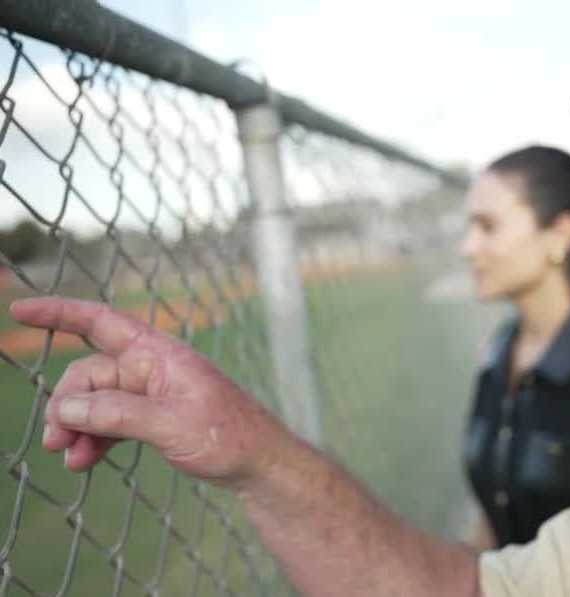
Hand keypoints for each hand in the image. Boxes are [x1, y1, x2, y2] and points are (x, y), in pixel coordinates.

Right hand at [10, 297, 286, 488]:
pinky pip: (112, 420)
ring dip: (79, 427)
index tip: (19, 310)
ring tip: (69, 458)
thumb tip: (66, 406)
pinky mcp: (156, 416)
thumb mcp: (170, 425)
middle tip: (56, 442)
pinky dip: (96, 438)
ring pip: (97, 401)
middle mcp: (153, 368)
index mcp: (159, 355)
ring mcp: (154, 392)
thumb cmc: (228, 436)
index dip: (60, 313)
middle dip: (67, 405)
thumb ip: (117, 413)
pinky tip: (84, 461)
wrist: (261, 465)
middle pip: (90, 375)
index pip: (101, 323)